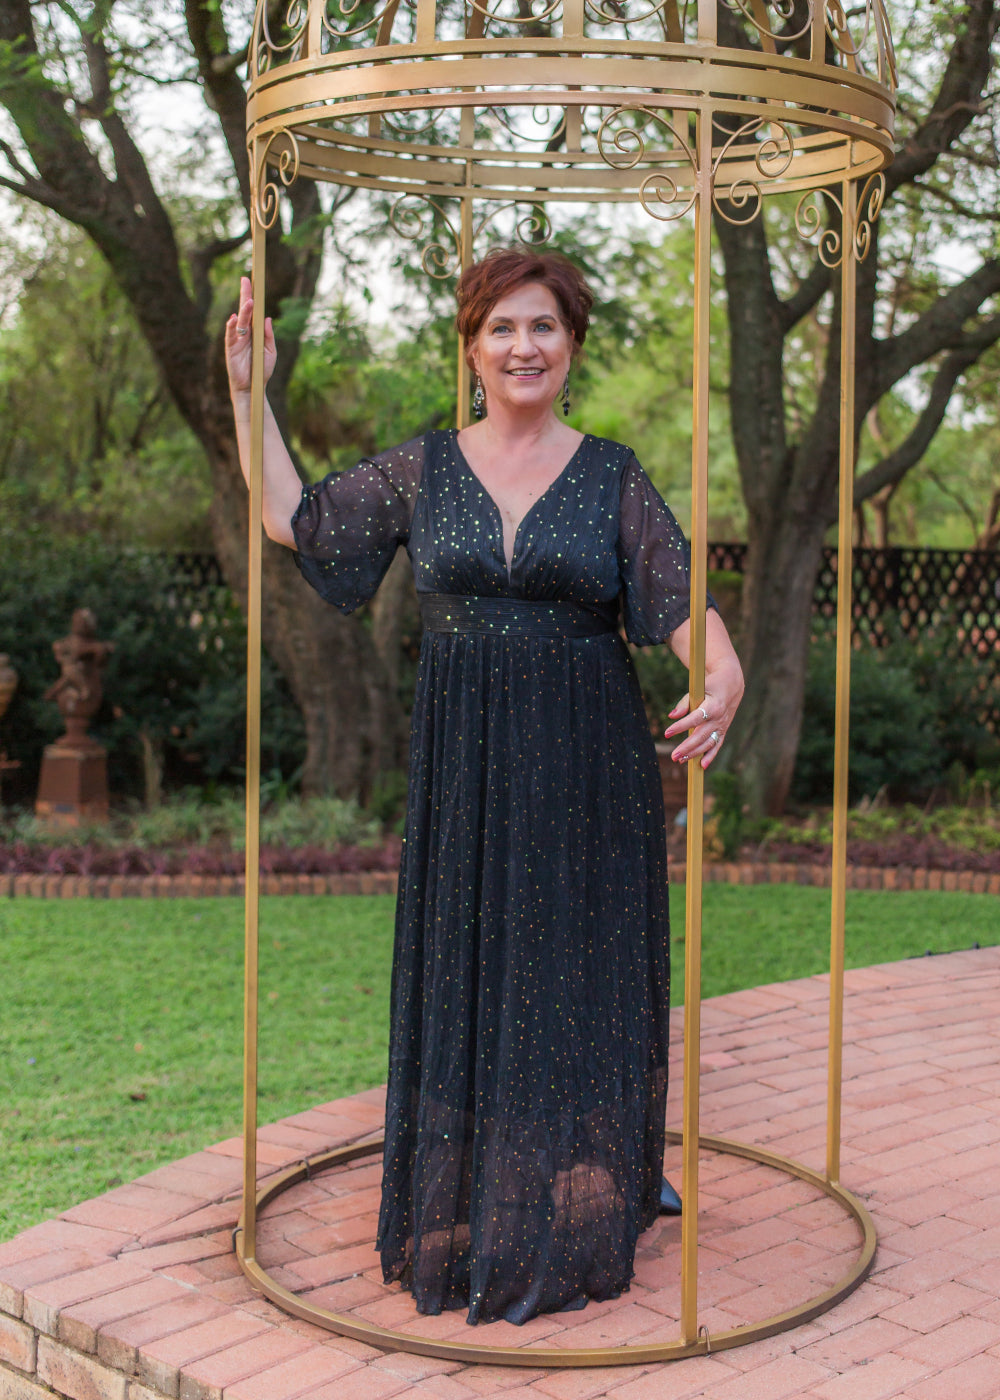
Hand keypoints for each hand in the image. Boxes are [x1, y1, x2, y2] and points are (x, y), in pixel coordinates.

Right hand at [225, 275, 275, 397]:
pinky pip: (230, 335)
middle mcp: (245, 332)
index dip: (252, 297)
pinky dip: (231, 327)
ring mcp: (237, 339)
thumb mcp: (270, 351)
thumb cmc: (262, 369)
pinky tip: (233, 318)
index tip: (253, 282)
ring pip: (239, 321)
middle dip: (245, 295)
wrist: (253, 386)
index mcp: (254, 331)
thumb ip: (268, 335)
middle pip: (244, 310)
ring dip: (243, 311)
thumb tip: (266, 318)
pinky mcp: (231, 348)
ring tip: (249, 300)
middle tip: (245, 279)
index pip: (253, 311)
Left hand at [663, 685, 739, 769]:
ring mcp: (722, 726)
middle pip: (701, 736)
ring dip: (695, 753)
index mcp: (713, 706)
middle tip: (673, 756)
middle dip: (687, 747)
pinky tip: (702, 765)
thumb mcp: (698, 689)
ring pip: (708, 743)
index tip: (667, 733)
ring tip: (680, 760)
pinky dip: (710, 756)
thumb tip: (671, 716)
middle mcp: (719, 718)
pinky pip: (717, 745)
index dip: (681, 726)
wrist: (732, 685)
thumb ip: (684, 703)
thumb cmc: (710, 686)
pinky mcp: (723, 731)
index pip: (695, 719)